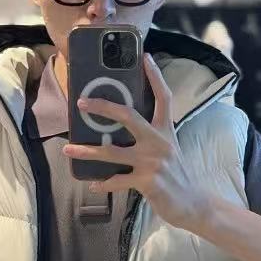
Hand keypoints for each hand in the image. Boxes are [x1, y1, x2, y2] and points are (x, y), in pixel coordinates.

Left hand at [63, 53, 212, 229]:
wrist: (192, 203)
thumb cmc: (176, 175)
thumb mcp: (169, 149)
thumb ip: (151, 137)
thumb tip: (122, 128)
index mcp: (166, 131)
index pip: (164, 97)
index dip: (155, 76)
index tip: (146, 57)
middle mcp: (159, 142)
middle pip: (128, 116)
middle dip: (102, 107)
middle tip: (81, 102)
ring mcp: (152, 162)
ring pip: (112, 152)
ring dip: (87, 151)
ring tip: (68, 149)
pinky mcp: (147, 182)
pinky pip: (117, 181)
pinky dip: (103, 183)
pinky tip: (93, 183)